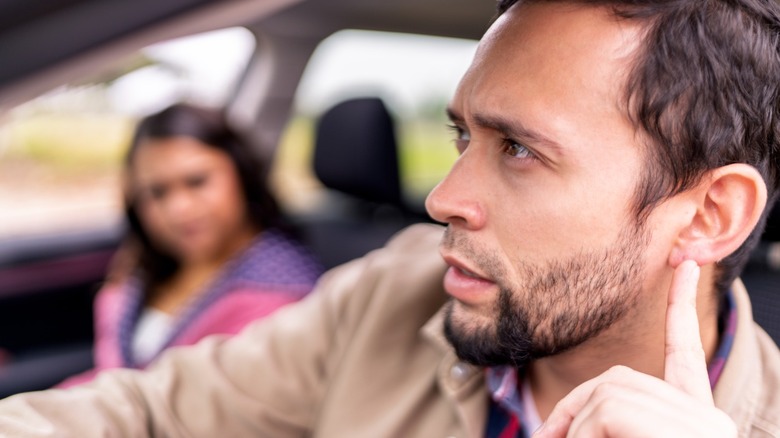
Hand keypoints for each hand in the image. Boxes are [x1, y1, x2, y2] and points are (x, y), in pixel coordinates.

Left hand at [533, 260, 736, 437]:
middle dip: (574, 406)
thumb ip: (601, 416)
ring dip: (576, 428)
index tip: (687, 265)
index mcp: (693, 415)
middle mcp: (708, 418)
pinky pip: (606, 412)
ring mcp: (702, 426)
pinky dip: (582, 435)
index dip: (681, 305)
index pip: (685, 351)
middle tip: (548, 436)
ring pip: (606, 394)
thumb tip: (550, 427)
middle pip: (618, 377)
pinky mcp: (686, 433)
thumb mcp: (614, 436)